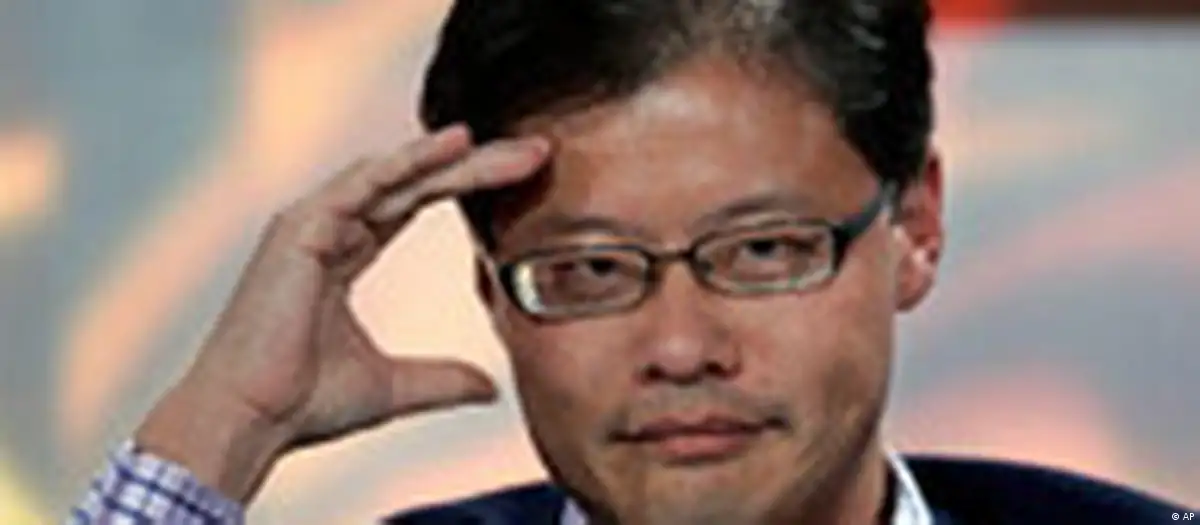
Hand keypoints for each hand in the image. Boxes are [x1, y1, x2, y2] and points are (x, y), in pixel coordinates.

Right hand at [134, 125, 550, 501]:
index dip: (466, 186)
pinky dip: (405, 163)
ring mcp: (310, 224)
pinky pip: (361, 184)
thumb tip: (492, 388)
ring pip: (394, 176)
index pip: (415, 203)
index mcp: (342, 255)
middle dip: (476, 165)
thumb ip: (443, 379)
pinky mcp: (299, 229)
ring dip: (452, 157)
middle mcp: (327, 229)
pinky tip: (450, 146)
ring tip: (507, 145)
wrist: (250, 421)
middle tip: (535, 152)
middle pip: (414, 182)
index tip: (522, 176)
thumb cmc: (302, 404)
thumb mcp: (394, 387)